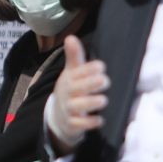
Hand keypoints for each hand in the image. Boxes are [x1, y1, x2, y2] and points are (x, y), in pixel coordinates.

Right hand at [47, 35, 109, 152]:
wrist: (58, 116)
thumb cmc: (71, 91)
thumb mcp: (71, 73)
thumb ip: (74, 56)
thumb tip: (70, 37)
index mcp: (69, 78)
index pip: (78, 71)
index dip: (89, 69)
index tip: (101, 66)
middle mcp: (67, 93)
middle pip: (77, 88)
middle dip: (91, 84)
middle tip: (105, 81)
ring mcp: (69, 109)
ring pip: (78, 106)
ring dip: (91, 102)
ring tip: (103, 100)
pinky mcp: (72, 124)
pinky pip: (79, 124)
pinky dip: (89, 123)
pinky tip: (99, 120)